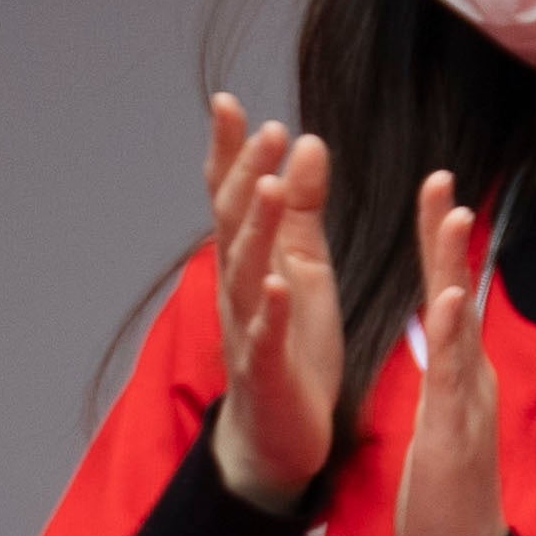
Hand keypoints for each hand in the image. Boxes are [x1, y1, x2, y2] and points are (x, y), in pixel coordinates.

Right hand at [201, 102, 345, 510]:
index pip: (233, 195)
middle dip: (248, 175)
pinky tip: (277, 282)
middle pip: (235, 222)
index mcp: (250, 258)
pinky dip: (268, 309)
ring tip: (273, 188)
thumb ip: (305, 209)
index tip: (230, 103)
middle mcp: (237, 285)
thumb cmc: (290, 344)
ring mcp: (246, 326)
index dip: (229, 151)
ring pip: (246, 269)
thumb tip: (306, 141)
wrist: (277, 431)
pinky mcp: (267, 367)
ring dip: (258, 228)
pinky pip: (264, 335)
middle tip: (265, 131)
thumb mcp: (305, 266)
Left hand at [396, 171, 501, 535]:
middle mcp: (470, 380)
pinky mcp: (455, 434)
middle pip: (458, 295)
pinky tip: (449, 300)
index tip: (432, 193)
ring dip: (454, 268)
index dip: (438, 246)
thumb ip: (451, 378)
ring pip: (462, 325)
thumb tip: (451, 342)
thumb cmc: (448, 494)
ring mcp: (467, 404)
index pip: (445, 296)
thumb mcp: (445, 420)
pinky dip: (454, 337)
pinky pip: (456, 379)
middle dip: (447, 238)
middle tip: (441, 178)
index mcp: (458, 375)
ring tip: (449, 215)